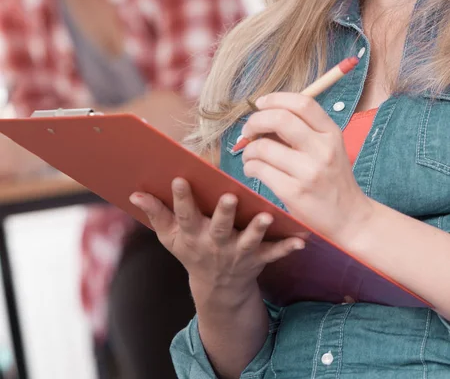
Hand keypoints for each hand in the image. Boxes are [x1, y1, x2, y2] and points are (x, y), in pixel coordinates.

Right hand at [130, 178, 304, 292]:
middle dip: (224, 214)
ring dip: (258, 229)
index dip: (181, 199)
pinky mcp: (258, 258)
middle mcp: (215, 244)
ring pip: (249, 241)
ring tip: (267, 216)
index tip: (180, 179)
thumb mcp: (171, 238)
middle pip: (219, 228)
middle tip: (229, 197)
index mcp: (193, 235)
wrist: (218, 289)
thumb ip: (156, 214)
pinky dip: (287, 247)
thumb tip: (134, 192)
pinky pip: (274, 254)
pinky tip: (301, 240)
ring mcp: (238, 252)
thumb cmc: (193, 253)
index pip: (184, 215)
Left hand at [241, 93, 374, 245]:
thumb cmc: (332, 180)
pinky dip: (249, 167)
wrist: (350, 219)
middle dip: (255, 121)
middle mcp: (322, 149)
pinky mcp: (294, 192)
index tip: (260, 104)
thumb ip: (302, 131)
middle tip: (248, 131)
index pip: (302, 103)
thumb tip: (264, 116)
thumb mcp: (328, 149)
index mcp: (331, 133)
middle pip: (280, 119)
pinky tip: (253, 170)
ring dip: (248, 149)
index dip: (275, 99)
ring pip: (263, 147)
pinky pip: (260, 170)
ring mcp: (309, 172)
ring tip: (250, 155)